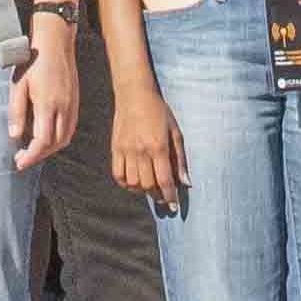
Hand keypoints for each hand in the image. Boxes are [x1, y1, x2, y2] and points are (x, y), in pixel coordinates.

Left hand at [7, 30, 88, 167]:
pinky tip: (47, 135)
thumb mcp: (18, 84)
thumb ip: (16, 112)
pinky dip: (59, 138)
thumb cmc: (33, 59)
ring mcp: (72, 105)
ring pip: (65, 137)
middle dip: (39, 155)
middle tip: (22, 158)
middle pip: (56, 144)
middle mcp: (64, 107)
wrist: (55, 40)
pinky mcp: (76, 101)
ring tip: (33, 149)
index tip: (19, 163)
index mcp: (48, 104)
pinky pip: (70, 128)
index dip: (31, 156)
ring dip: (50, 148)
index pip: (42, 141)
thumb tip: (15, 136)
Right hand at [106, 77, 183, 210]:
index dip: (170, 196)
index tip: (174, 206)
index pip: (165, 180)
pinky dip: (126, 184)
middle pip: (148, 185)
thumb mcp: (175, 132)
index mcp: (158, 146)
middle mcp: (141, 150)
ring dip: (142, 190)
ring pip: (132, 183)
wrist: (134, 95)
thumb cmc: (159, 112)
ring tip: (150, 188)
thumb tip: (186, 183)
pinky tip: (135, 182)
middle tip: (163, 197)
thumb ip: (180, 159)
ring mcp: (126, 150)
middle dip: (157, 195)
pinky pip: (118, 175)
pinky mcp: (115, 149)